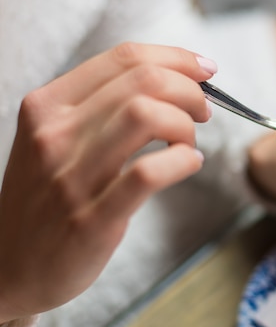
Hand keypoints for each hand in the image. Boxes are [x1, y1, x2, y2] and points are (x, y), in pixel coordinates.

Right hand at [0, 43, 215, 322]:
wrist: (8, 267)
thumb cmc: (46, 200)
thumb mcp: (53, 141)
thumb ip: (98, 110)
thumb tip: (168, 83)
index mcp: (47, 106)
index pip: (124, 58)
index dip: (176, 58)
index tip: (205, 70)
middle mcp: (55, 133)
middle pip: (143, 81)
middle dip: (190, 90)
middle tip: (203, 112)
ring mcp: (72, 176)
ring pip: (147, 116)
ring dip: (186, 125)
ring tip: (189, 143)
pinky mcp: (92, 218)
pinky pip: (148, 174)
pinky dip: (182, 162)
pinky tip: (188, 164)